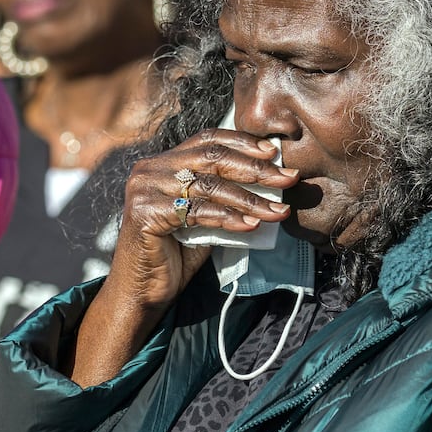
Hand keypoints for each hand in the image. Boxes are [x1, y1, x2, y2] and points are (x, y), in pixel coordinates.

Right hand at [71, 127, 296, 386]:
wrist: (143, 291)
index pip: (206, 139)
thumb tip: (270, 181)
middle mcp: (148, 169)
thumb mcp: (204, 216)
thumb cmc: (175, 254)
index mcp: (161, 163)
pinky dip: (229, 218)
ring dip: (250, 199)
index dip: (242, 142)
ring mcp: (144, 189)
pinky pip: (199, 212)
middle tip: (288, 178)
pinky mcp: (145, 213)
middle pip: (211, 158)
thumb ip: (224, 195)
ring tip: (278, 211)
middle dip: (255, 169)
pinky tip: (252, 225)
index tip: (274, 153)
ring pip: (210, 187)